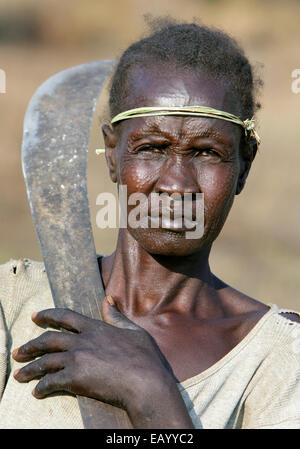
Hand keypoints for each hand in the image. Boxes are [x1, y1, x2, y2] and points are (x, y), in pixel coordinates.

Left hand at [12, 297, 174, 416]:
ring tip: (20, 374)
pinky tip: (38, 392)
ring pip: (45, 361)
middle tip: (19, 351)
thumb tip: (108, 299)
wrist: (146, 383)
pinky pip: (51, 381)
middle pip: (49, 339)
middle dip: (31, 346)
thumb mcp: (134, 331)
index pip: (65, 316)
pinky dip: (42, 387)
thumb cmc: (146, 358)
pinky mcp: (75, 378)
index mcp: (95, 328)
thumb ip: (116, 316)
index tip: (35, 316)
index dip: (48, 315)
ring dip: (30, 368)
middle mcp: (82, 340)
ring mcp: (77, 358)